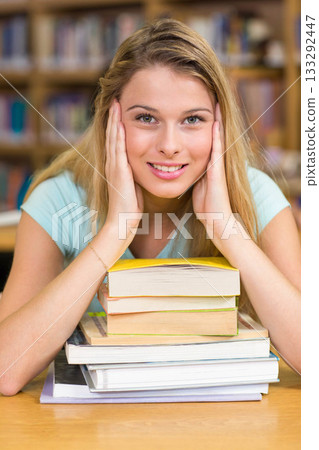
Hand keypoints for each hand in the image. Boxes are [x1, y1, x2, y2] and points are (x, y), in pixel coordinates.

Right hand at [104, 99, 143, 240]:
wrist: (123, 221)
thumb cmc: (130, 207)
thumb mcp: (134, 185)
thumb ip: (135, 174)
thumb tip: (144, 166)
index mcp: (118, 166)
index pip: (118, 140)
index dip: (118, 124)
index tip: (121, 109)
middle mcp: (113, 164)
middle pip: (113, 135)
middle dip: (114, 117)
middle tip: (116, 99)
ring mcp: (114, 167)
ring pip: (114, 139)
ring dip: (114, 121)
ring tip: (116, 104)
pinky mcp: (118, 172)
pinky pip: (118, 150)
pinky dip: (118, 136)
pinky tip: (120, 124)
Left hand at [192, 103, 232, 244]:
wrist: (216, 220)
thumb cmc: (206, 206)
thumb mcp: (196, 185)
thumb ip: (192, 174)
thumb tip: (180, 169)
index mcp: (206, 163)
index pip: (202, 139)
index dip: (199, 123)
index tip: (196, 107)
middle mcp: (213, 161)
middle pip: (212, 134)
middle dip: (210, 116)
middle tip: (210, 96)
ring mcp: (217, 165)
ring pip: (217, 138)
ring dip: (216, 121)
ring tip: (215, 102)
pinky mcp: (218, 172)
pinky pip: (217, 150)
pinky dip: (217, 137)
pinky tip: (215, 124)